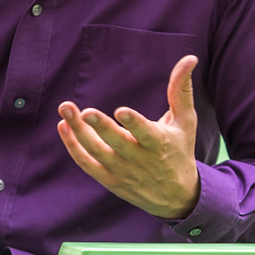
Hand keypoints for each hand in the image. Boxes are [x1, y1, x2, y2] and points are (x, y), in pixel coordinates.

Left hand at [57, 55, 201, 218]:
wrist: (176, 196)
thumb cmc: (180, 150)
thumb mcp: (186, 121)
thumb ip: (182, 89)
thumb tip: (190, 58)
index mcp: (160, 143)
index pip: (145, 132)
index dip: (133, 123)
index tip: (120, 111)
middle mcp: (139, 159)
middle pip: (116, 143)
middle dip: (100, 126)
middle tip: (84, 111)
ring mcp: (122, 171)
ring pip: (96, 152)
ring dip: (78, 132)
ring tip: (66, 109)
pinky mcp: (109, 180)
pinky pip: (87, 164)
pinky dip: (73, 147)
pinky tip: (64, 126)